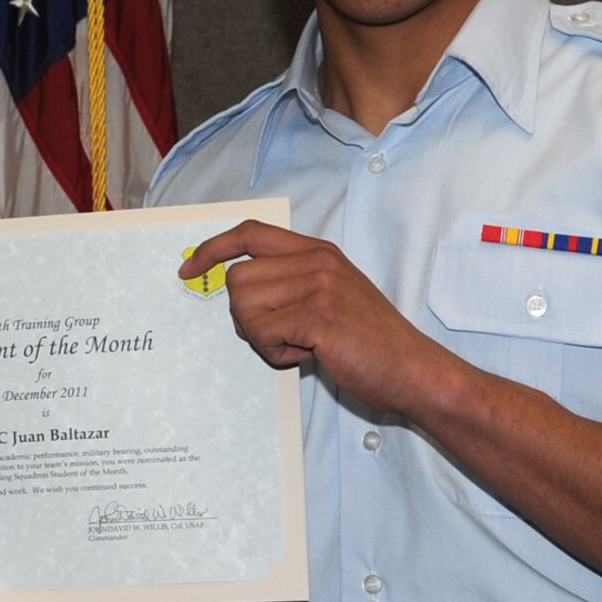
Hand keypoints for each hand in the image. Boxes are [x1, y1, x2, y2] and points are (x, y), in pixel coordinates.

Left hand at [181, 219, 450, 415]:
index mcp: (317, 251)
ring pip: (244, 307)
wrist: (412, 369)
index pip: (249, 232)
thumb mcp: (332, 295)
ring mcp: (318, 285)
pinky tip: (308, 355)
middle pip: (237, 279)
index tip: (189, 270)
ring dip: (262, 337)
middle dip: (246, 317)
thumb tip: (234, 285)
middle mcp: (316, 261)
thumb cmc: (369, 341)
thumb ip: (291, 281)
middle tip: (281, 336)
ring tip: (299, 345)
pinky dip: (276, 353)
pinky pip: (263, 333)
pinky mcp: (317, 315)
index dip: (213, 248)